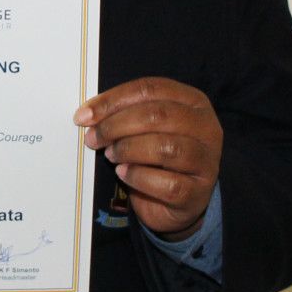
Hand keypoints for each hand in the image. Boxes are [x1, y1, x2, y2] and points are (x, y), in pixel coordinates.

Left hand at [74, 78, 221, 238]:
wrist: (176, 201)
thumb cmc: (157, 158)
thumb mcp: (144, 129)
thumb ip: (124, 115)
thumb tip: (88, 116)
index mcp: (193, 101)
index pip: (150, 89)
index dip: (113, 100)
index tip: (84, 115)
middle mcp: (206, 127)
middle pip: (158, 115)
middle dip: (116, 125)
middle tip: (93, 138)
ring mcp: (206, 160)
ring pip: (165, 148)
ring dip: (128, 150)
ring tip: (111, 155)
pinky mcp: (198, 192)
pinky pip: (167, 183)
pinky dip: (139, 177)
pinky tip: (124, 174)